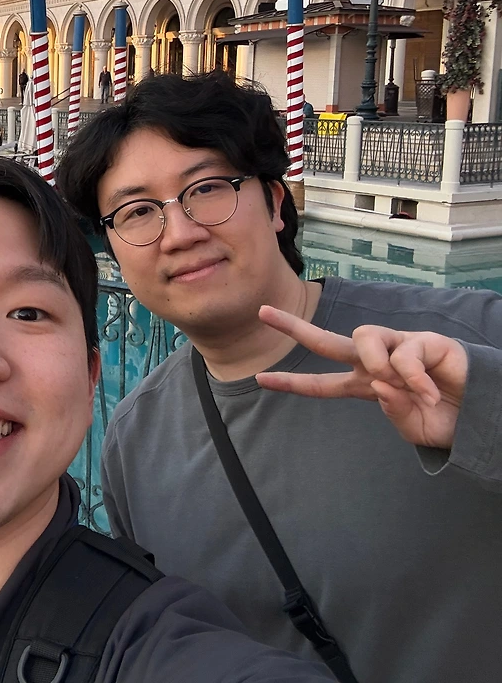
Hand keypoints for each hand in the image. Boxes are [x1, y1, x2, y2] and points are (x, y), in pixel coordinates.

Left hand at [254, 305, 466, 449]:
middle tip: (263, 312)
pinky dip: (413, 378)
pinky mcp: (426, 342)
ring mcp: (399, 348)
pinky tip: (428, 392)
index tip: (261, 379)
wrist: (485, 417)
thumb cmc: (446, 420)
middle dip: (294, 327)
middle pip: (328, 341)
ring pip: (363, 336)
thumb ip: (392, 411)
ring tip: (395, 382)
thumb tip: (379, 383)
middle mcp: (377, 363)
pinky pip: (405, 355)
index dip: (294, 383)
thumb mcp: (414, 428)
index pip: (324, 384)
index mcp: (367, 386)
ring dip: (373, 361)